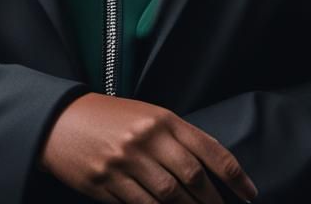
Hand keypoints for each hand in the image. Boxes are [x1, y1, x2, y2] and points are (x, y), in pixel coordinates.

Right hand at [38, 91, 258, 202]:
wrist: (61, 120)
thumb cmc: (109, 118)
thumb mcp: (145, 115)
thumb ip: (175, 138)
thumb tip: (209, 171)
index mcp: (161, 118)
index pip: (208, 148)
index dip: (234, 175)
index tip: (250, 194)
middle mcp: (146, 138)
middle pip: (192, 177)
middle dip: (213, 203)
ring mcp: (125, 162)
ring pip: (169, 198)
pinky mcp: (106, 183)